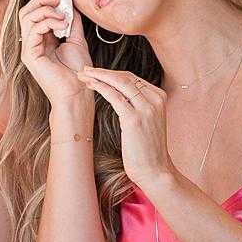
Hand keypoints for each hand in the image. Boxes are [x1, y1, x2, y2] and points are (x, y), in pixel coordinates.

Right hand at [18, 0, 93, 108]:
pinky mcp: (29, 55)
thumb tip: (71, 2)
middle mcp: (32, 41)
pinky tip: (62, 25)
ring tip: (63, 16)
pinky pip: (32, 30)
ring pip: (27, 16)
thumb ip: (72, 21)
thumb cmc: (78, 71)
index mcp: (42, 37)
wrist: (77, 93)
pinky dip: (47, 22)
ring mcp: (28, 48)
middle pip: (27, 9)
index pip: (37, 9)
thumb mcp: (77, 39)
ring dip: (46, 10)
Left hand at [79, 67, 172, 193]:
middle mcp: (155, 99)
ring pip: (118, 82)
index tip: (96, 73)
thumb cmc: (148, 149)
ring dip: (98, 77)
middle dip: (102, 72)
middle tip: (84, 70)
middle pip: (125, 77)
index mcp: (159, 97)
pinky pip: (114, 96)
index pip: (132, 78)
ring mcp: (146, 108)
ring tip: (82, 76)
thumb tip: (119, 94)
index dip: (111, 74)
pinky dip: (100, 87)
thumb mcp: (148, 121)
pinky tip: (89, 85)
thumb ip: (139, 105)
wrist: (155, 170)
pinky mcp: (134, 119)